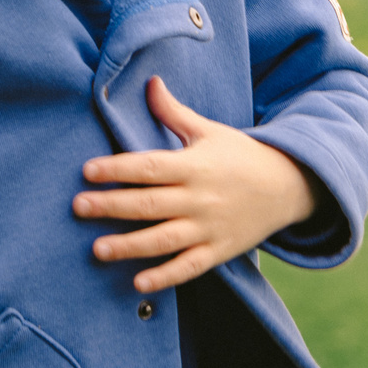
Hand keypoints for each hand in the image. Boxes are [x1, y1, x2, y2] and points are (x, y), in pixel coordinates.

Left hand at [75, 76, 318, 293]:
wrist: (289, 186)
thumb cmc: (241, 156)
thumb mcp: (209, 131)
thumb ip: (174, 113)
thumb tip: (150, 82)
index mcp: (195, 165)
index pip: (150, 167)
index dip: (117, 168)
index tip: (87, 171)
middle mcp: (200, 198)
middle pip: (150, 203)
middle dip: (112, 206)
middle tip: (78, 207)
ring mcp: (210, 227)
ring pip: (165, 239)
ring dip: (130, 246)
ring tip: (97, 250)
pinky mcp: (219, 251)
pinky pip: (189, 267)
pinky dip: (165, 277)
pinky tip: (138, 284)